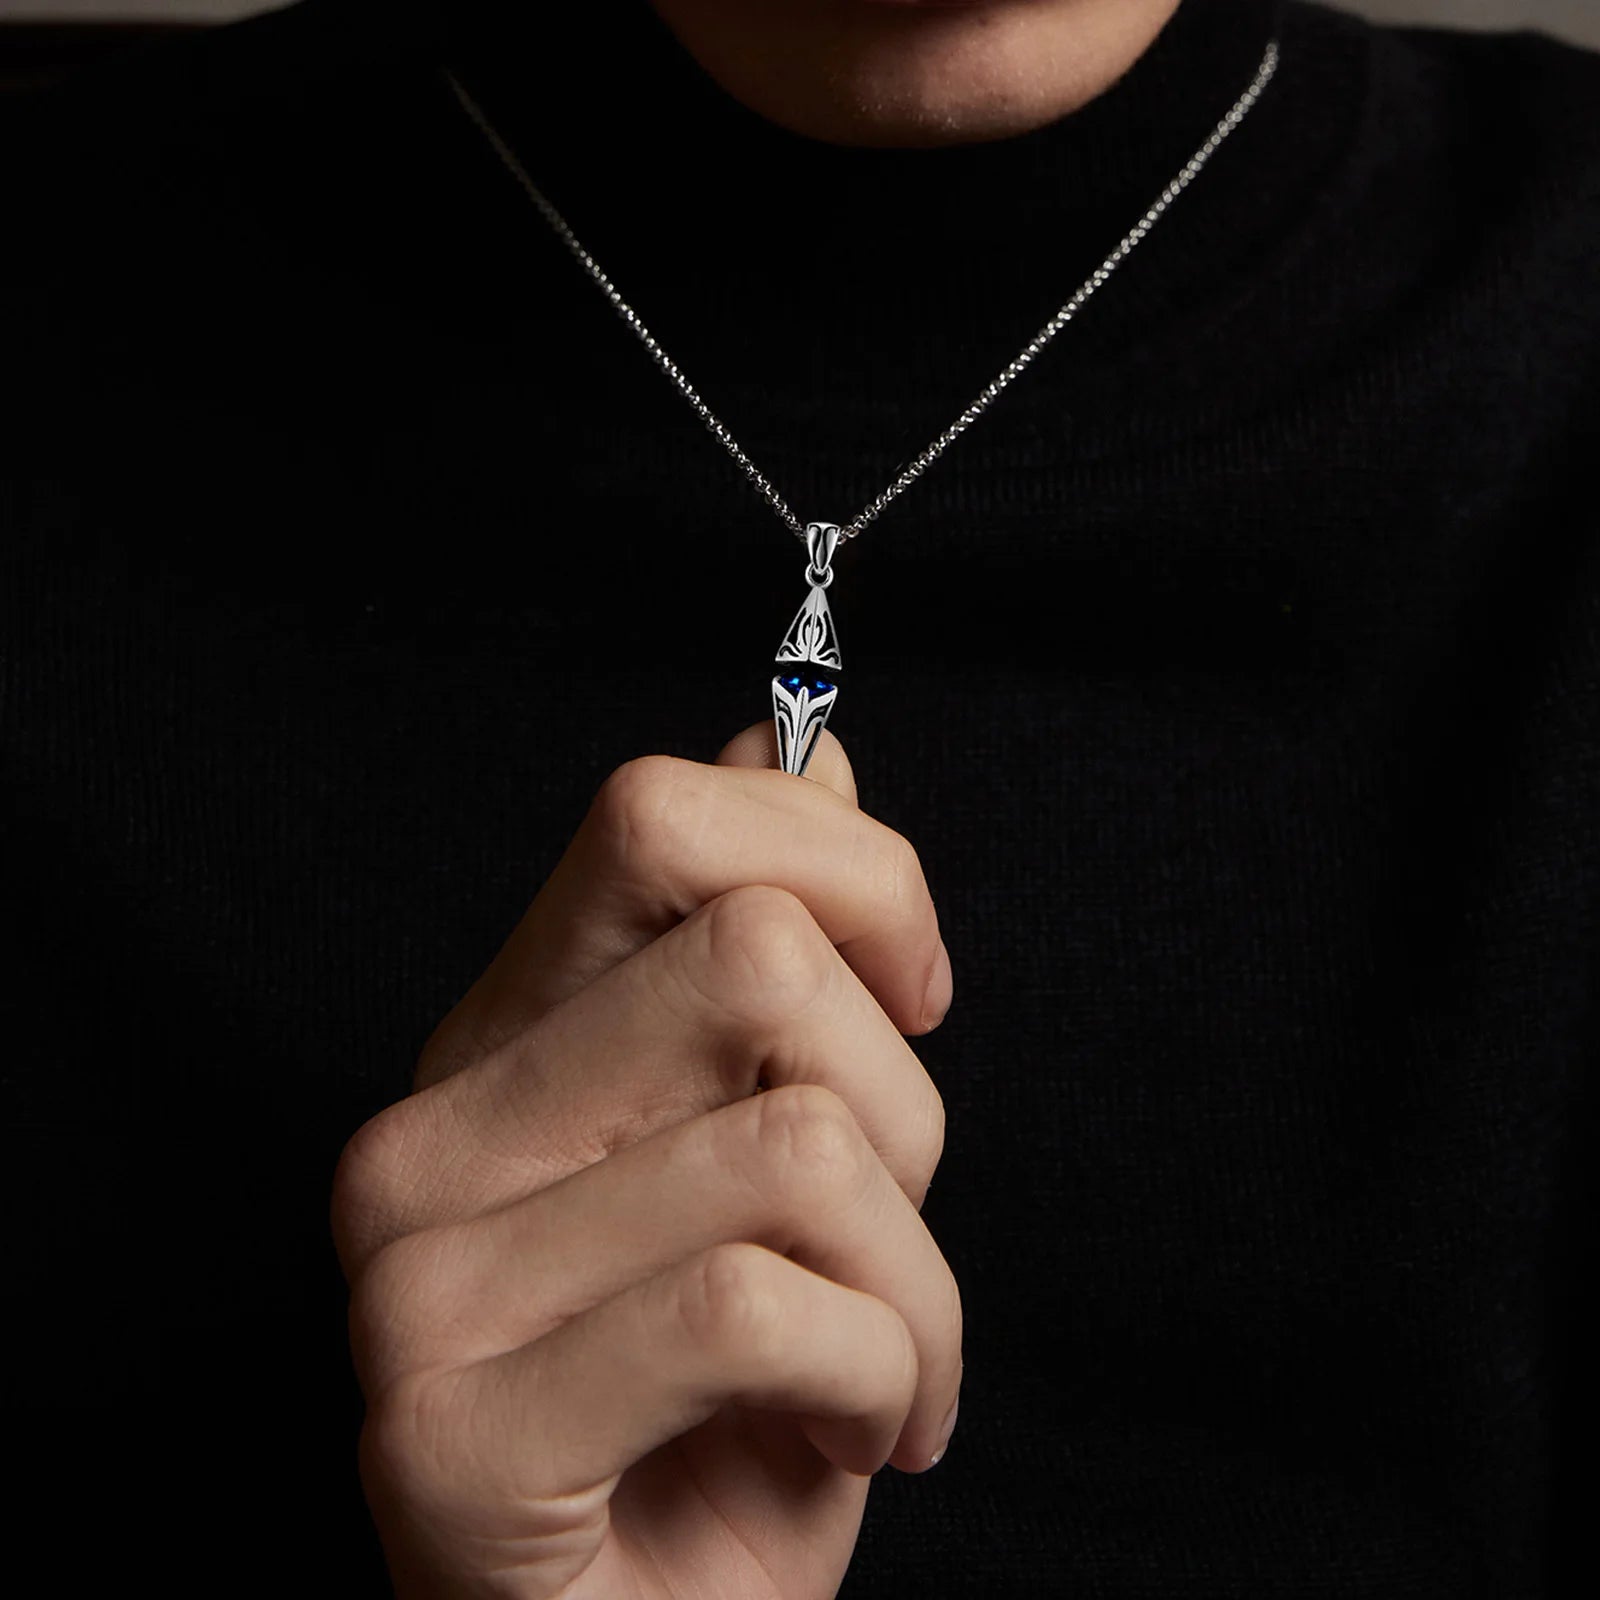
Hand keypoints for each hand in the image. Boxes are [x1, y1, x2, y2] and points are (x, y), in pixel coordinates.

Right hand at [331, 722, 960, 1598]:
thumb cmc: (736, 1402)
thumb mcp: (782, 1144)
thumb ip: (772, 943)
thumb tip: (798, 747)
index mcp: (506, 1038)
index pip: (660, 814)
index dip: (849, 874)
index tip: (914, 996)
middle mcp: (429, 1129)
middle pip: (760, 955)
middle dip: (905, 1112)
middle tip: (884, 1241)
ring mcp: (418, 1277)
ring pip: (797, 1139)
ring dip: (913, 1282)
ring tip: (872, 1371)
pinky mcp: (452, 1432)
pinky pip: (758, 1304)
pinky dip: (878, 1377)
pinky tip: (841, 1437)